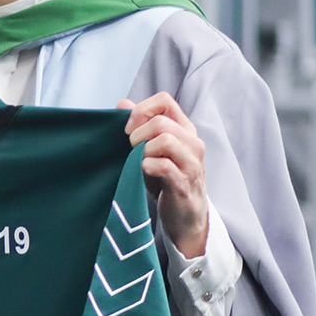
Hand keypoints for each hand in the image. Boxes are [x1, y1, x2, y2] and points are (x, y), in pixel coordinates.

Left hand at [119, 92, 208, 257]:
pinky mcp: (184, 183)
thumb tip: (122, 103)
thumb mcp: (151, 148)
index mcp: (184, 129)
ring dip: (142, 150)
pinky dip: (145, 166)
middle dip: (137, 134)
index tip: (127, 128)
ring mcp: (191, 163)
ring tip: (138, 161)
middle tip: (131, 149)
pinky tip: (142, 172)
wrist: (184, 215)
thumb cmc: (164, 178)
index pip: (165, 100)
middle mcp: (192, 142)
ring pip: (165, 140)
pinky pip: (163, 166)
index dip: (141, 110)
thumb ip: (138, 124)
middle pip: (161, 121)